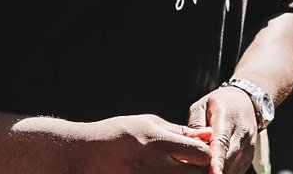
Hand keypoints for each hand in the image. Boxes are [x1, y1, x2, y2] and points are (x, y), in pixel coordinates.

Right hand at [70, 114, 212, 172]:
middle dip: (199, 171)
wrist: (83, 155)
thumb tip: (208, 135)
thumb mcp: (149, 124)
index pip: (202, 154)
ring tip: (174, 170)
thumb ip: (180, 132)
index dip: (207, 155)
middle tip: (191, 166)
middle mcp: (155, 166)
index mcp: (160, 143)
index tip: (201, 154)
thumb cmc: (119, 134)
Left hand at [188, 86, 259, 173]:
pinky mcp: (250, 155)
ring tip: (204, 168)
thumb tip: (191, 146)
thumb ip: (195, 125)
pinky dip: (226, 172)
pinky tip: (214, 170)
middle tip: (196, 170)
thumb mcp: (201, 107)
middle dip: (212, 169)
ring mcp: (248, 146)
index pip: (222, 143)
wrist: (245, 101)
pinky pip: (237, 170)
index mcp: (227, 118)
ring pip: (233, 167)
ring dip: (219, 171)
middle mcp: (242, 133)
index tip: (214, 172)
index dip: (217, 160)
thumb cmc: (218, 104)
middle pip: (228, 159)